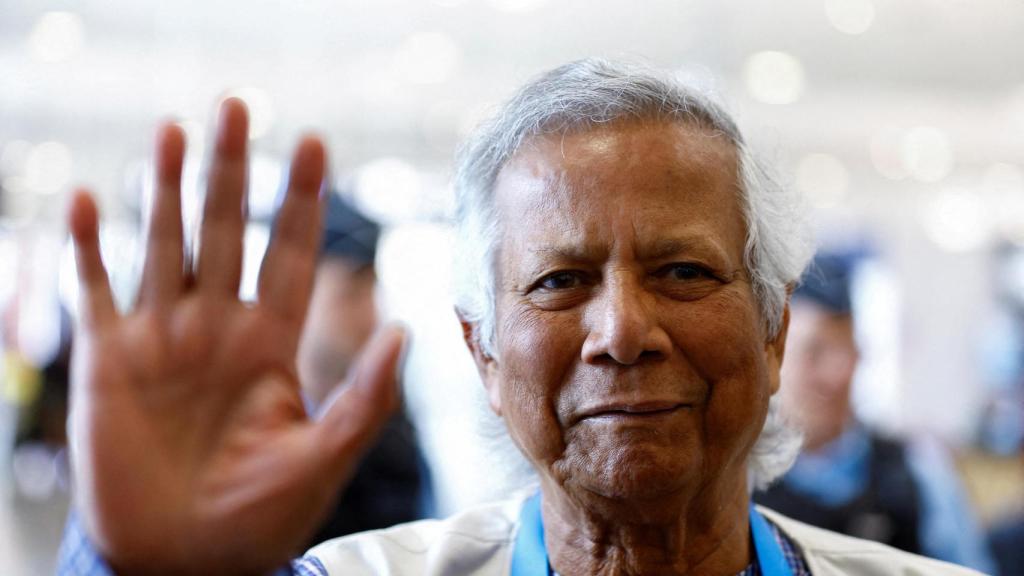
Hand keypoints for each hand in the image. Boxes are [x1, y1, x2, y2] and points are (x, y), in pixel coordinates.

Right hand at [67, 99, 405, 574]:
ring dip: (166, 189)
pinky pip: (94, 292)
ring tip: (174, 130)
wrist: (185, 563)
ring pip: (165, 245)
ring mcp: (162, 339)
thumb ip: (366, 397)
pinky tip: (88, 201)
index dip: (302, 199)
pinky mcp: (108, 361)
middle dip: (233, 170)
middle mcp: (218, 327)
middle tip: (239, 106)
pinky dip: (87, 249)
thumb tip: (408, 328)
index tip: (316, 144)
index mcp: (271, 342)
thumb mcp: (323, 457)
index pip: (291, 254)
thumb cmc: (257, 519)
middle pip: (228, 231)